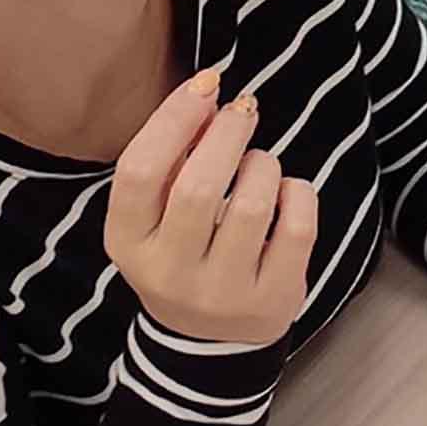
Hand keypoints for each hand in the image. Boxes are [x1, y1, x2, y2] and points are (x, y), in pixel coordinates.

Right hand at [104, 67, 317, 345]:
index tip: (205, 84)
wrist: (208, 342)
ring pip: (252, 203)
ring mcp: (221, 291)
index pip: (139, 172)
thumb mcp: (157, 218)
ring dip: (263, 164)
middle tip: (243, 109)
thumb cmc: (185, 253)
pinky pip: (298, 227)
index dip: (173, 118)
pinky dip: (297, 193)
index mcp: (128, 244)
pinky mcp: (272, 298)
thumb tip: (208, 95)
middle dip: (228, 132)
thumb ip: (174, 161)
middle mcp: (168, 272)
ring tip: (259, 164)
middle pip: (198, 186)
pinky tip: (286, 193)